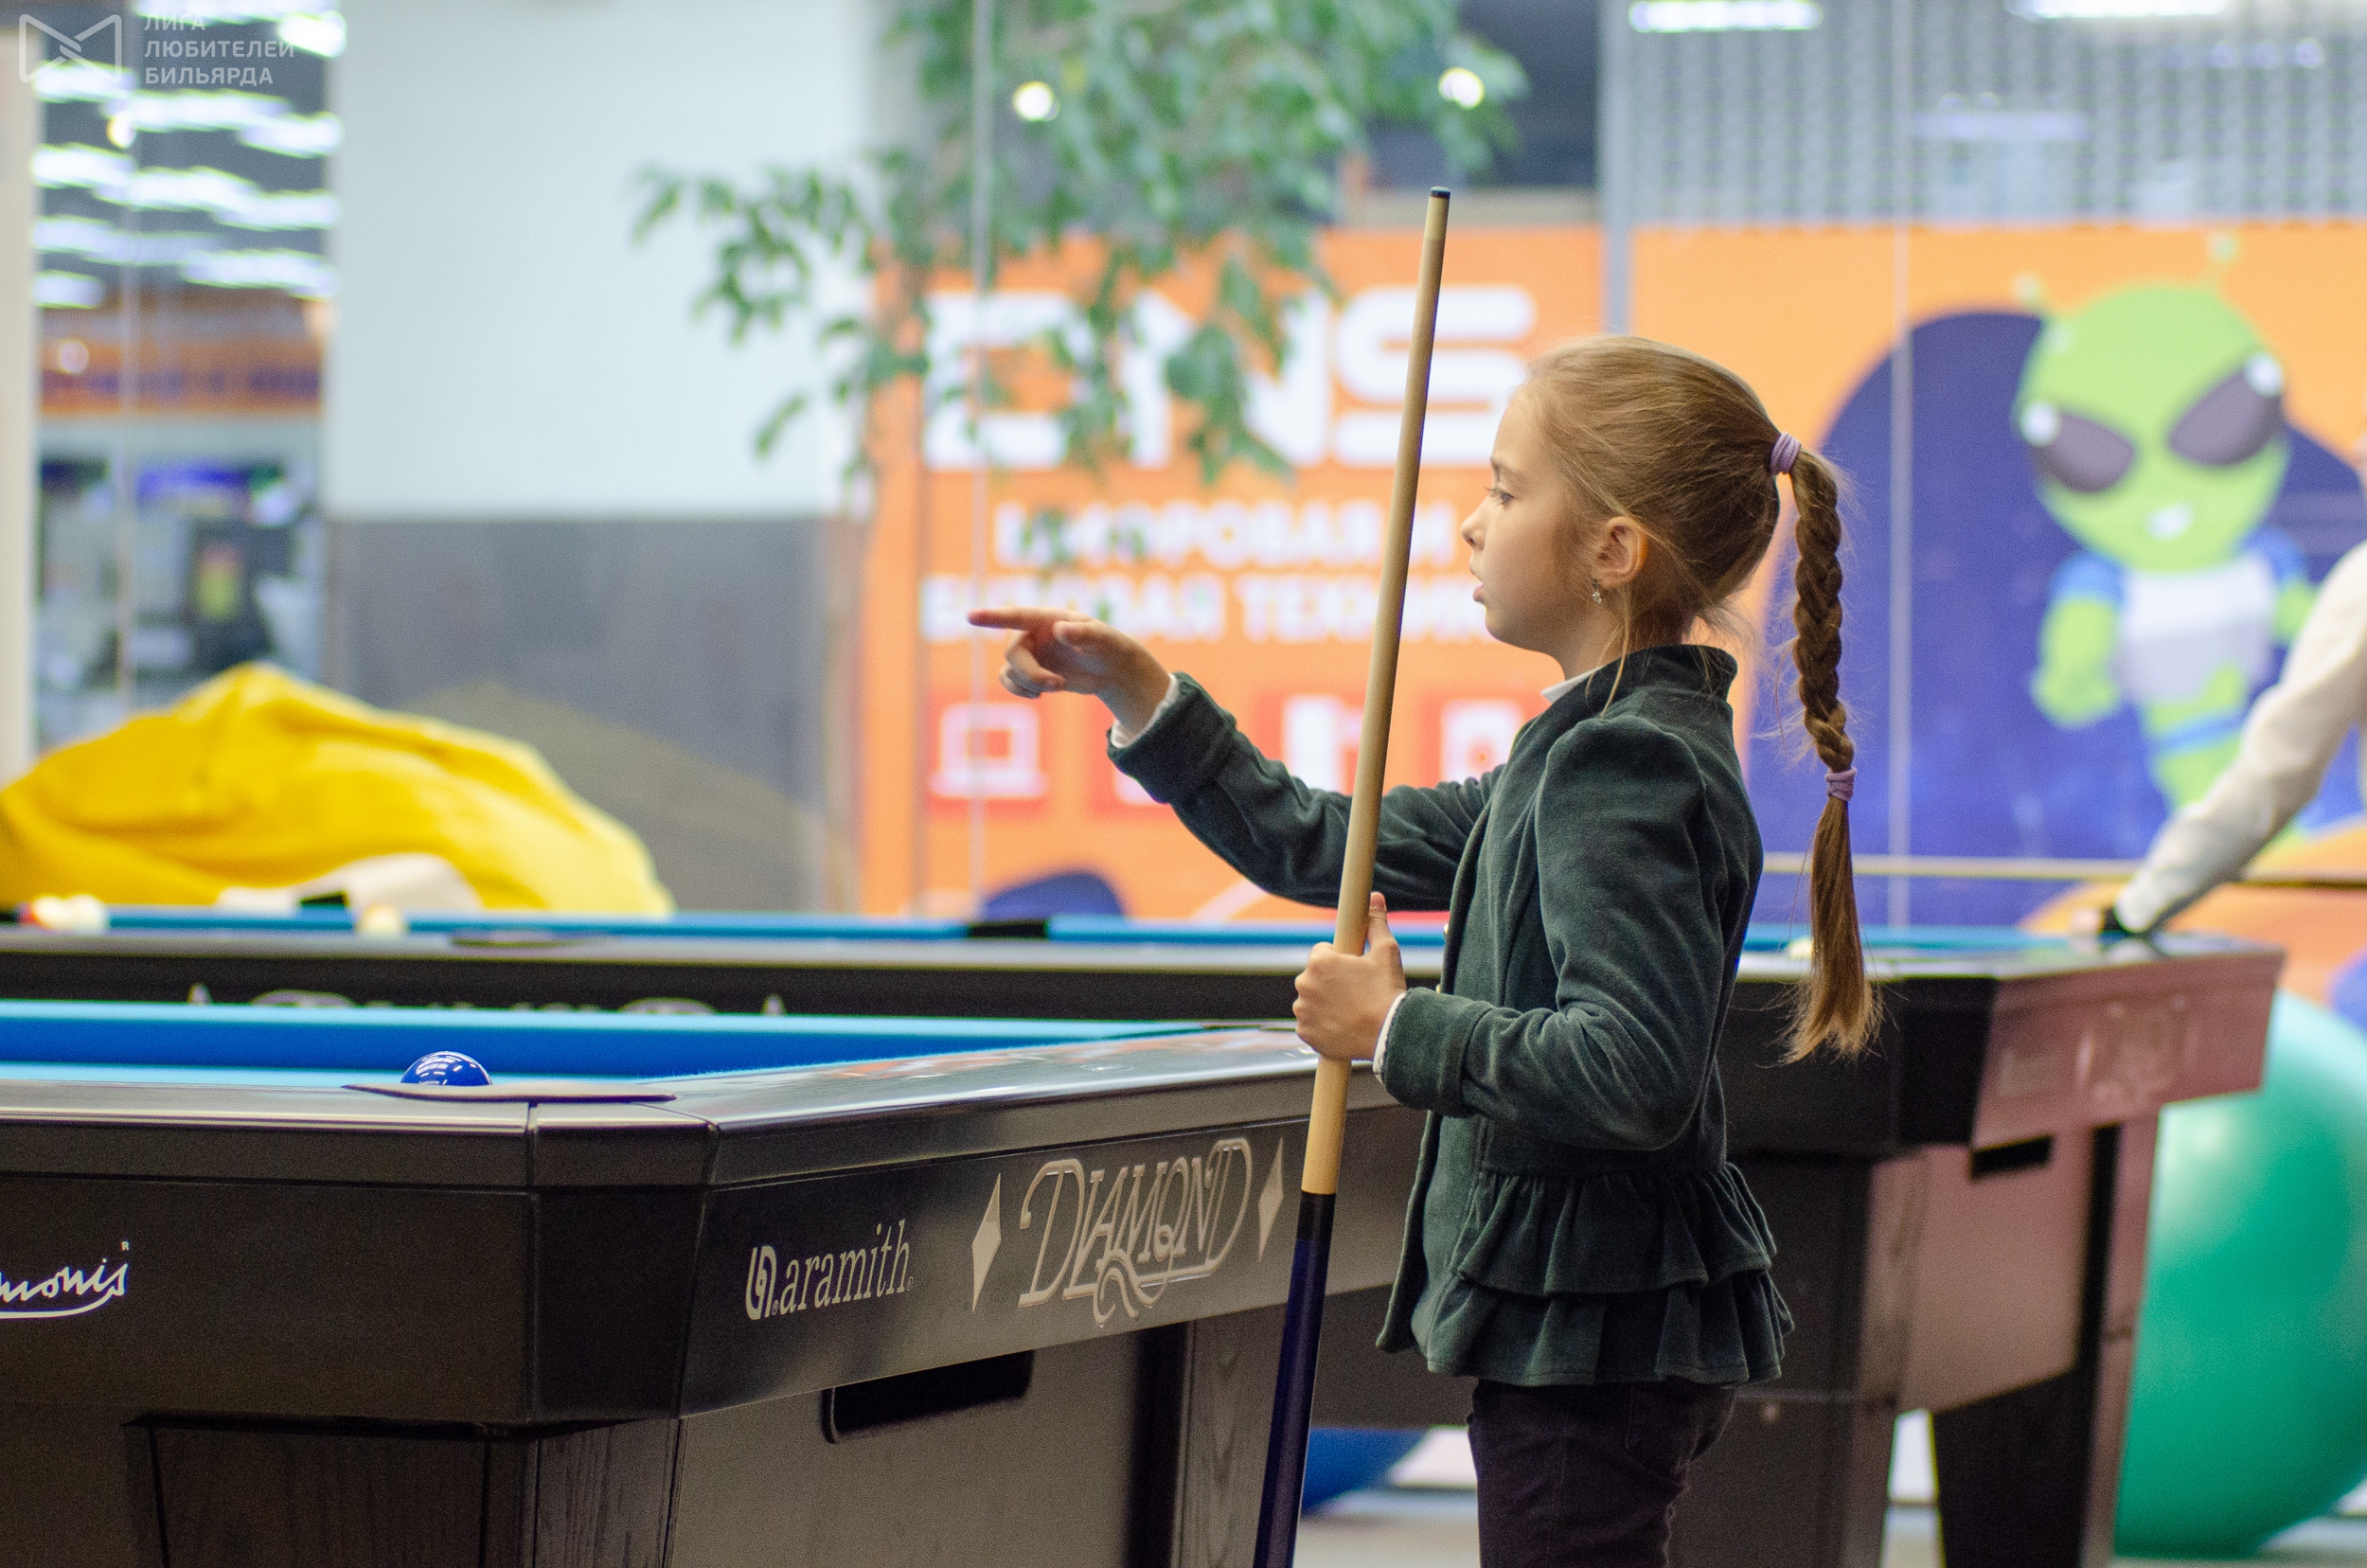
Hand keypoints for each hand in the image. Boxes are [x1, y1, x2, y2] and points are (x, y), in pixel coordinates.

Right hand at [968, 608, 1170, 734]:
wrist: (1112, 669)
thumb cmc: (1110, 647)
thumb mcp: (1105, 639)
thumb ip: (1084, 632)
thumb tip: (1060, 630)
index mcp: (1049, 618)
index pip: (1017, 616)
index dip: (993, 617)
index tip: (970, 616)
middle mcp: (1033, 633)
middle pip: (1013, 654)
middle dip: (1031, 674)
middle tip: (1058, 685)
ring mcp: (1030, 652)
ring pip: (1009, 671)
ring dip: (1028, 685)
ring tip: (1058, 687)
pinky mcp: (1030, 670)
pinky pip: (1009, 681)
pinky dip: (1019, 691)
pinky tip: (1038, 695)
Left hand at [1293, 893, 1405, 1061]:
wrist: (1389, 1034)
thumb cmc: (1387, 992)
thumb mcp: (1386, 952)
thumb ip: (1376, 923)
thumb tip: (1375, 897)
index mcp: (1319, 961)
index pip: (1322, 952)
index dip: (1340, 960)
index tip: (1354, 971)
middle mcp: (1304, 984)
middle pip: (1315, 977)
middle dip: (1330, 982)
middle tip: (1356, 993)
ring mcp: (1303, 1010)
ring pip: (1312, 1000)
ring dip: (1325, 1003)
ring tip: (1351, 1011)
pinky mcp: (1305, 1032)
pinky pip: (1310, 1024)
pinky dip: (1322, 1025)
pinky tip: (1342, 1026)